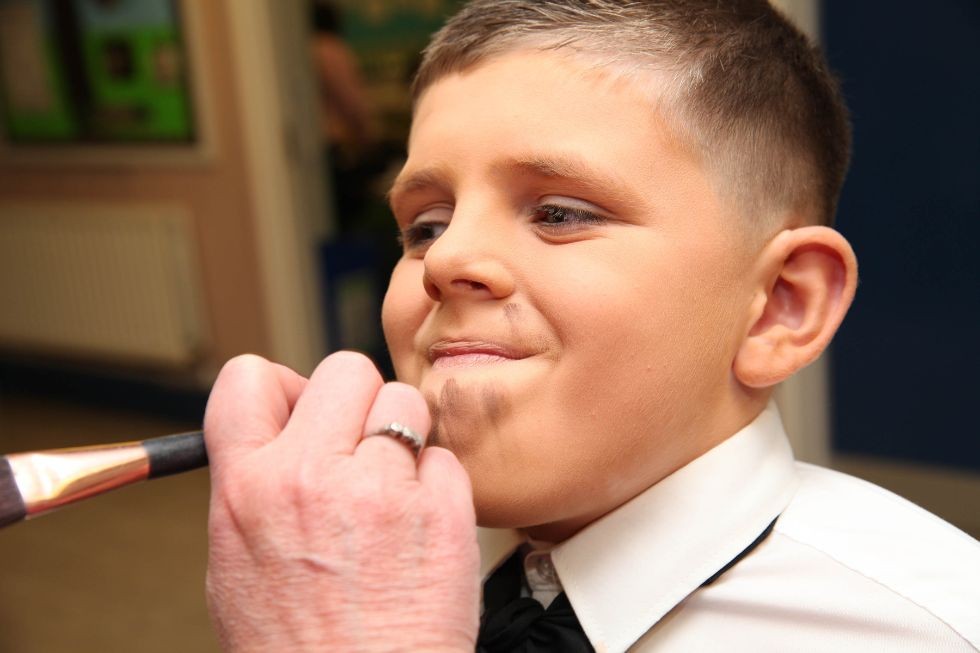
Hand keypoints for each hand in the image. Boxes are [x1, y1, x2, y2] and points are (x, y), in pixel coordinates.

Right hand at [203, 352, 479, 651]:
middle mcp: (310, 477)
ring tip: (392, 489)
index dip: (280, 383)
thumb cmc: (298, 650)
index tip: (298, 404)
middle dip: (353, 398)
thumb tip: (280, 434)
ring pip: (404, 401)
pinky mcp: (441, 509)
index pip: (247, 377)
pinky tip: (420, 526)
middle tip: (357, 442)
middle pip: (343, 368)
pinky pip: (444, 457)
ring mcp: (381, 489)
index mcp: (247, 488)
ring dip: (402, 436)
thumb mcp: (238, 564)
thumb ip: (254, 486)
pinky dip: (437, 485)